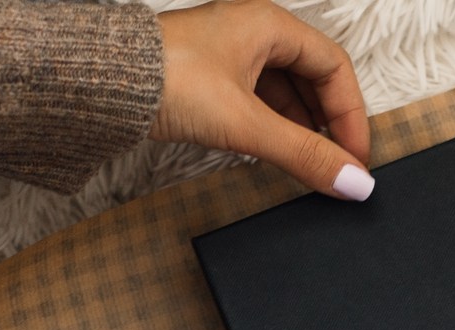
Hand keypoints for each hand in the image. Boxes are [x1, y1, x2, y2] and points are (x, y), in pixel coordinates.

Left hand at [152, 0, 373, 199]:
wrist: (98, 83)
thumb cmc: (166, 80)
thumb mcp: (246, 123)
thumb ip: (302, 154)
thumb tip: (351, 181)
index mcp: (269, 24)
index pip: (334, 66)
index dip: (351, 113)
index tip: (356, 157)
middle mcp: (251, 31)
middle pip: (311, 78)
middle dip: (326, 124)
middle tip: (336, 166)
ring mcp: (226, 53)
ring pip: (281, 91)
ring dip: (298, 129)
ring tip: (306, 167)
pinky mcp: (205, 77)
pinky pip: (254, 100)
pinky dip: (270, 127)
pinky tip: (272, 153)